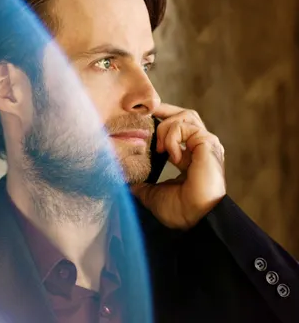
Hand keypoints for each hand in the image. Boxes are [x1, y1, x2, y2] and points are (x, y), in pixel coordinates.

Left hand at [131, 103, 226, 229]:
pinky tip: (169, 154)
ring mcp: (206, 144)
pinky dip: (172, 136)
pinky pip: (186, 127)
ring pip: (185, 116)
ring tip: (158, 147)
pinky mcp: (208, 144)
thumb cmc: (179, 210)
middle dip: (163, 111)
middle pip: (184, 115)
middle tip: (144, 115)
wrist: (194, 220)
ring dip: (166, 126)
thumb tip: (124, 181)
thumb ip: (141, 184)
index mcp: (188, 157)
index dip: (160, 121)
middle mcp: (200, 147)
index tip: (141, 121)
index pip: (176, 128)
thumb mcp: (151, 194)